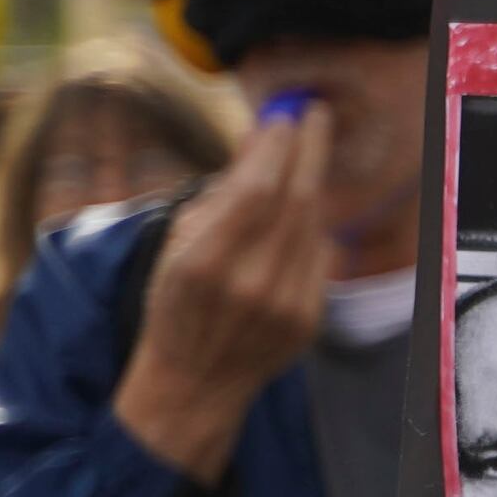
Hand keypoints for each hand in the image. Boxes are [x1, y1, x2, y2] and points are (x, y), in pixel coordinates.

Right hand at [116, 110, 339, 483]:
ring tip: (305, 154)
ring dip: (311, 182)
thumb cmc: (174, 305)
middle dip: (308, 150)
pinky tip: (301, 210)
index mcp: (202, 264)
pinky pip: (321, 256)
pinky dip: (313, 227)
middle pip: (294, 200)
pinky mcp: (309, 319)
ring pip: (312, 224)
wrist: (193, 383)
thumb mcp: (177, 246)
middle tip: (315, 114)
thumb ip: (220, 195)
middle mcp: (248, 285)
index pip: (255, 191)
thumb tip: (260, 140)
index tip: (283, 117)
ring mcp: (284, 305)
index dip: (275, 148)